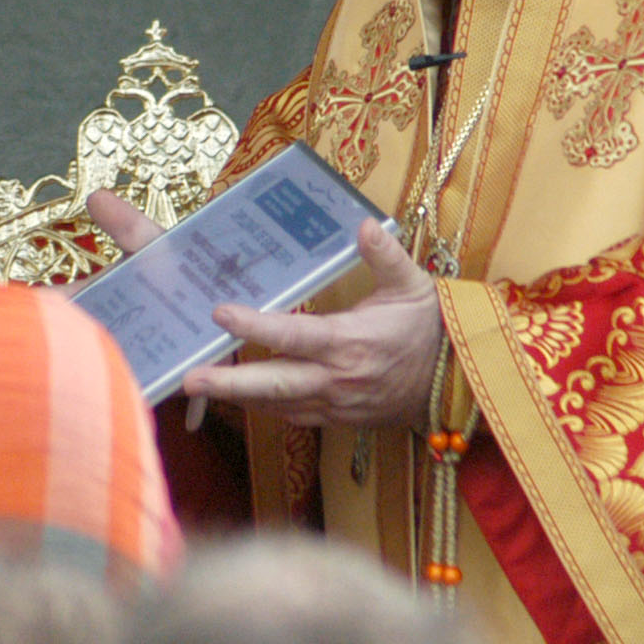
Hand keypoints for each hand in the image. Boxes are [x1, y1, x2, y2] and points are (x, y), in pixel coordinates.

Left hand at [85, 192, 441, 430]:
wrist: (455, 381)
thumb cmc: (429, 328)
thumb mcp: (412, 285)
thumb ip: (386, 255)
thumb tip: (364, 224)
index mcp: (350, 342)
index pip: (292, 335)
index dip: (254, 325)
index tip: (220, 314)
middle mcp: (337, 379)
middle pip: (274, 384)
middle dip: (228, 384)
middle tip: (188, 378)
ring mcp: (336, 404)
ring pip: (277, 406)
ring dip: (238, 399)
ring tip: (198, 388)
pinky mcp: (338, 419)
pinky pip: (293, 417)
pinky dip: (265, 409)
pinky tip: (240, 398)